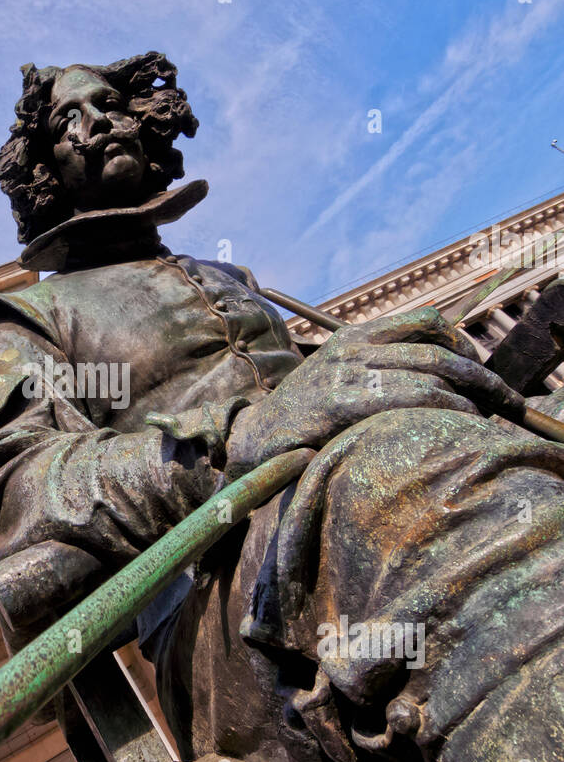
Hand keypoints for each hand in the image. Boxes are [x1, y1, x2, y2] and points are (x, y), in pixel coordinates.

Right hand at [225, 306, 524, 475]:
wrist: (253, 440)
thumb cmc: (303, 418)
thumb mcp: (338, 380)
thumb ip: (376, 372)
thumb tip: (434, 380)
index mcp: (354, 337)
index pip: (424, 321)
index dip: (462, 341)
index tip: (481, 367)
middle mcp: (352, 348)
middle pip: (436, 349)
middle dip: (481, 374)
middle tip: (508, 399)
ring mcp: (346, 373)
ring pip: (429, 373)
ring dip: (470, 395)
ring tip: (488, 416)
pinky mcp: (341, 401)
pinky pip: (409, 397)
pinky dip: (444, 408)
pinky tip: (457, 423)